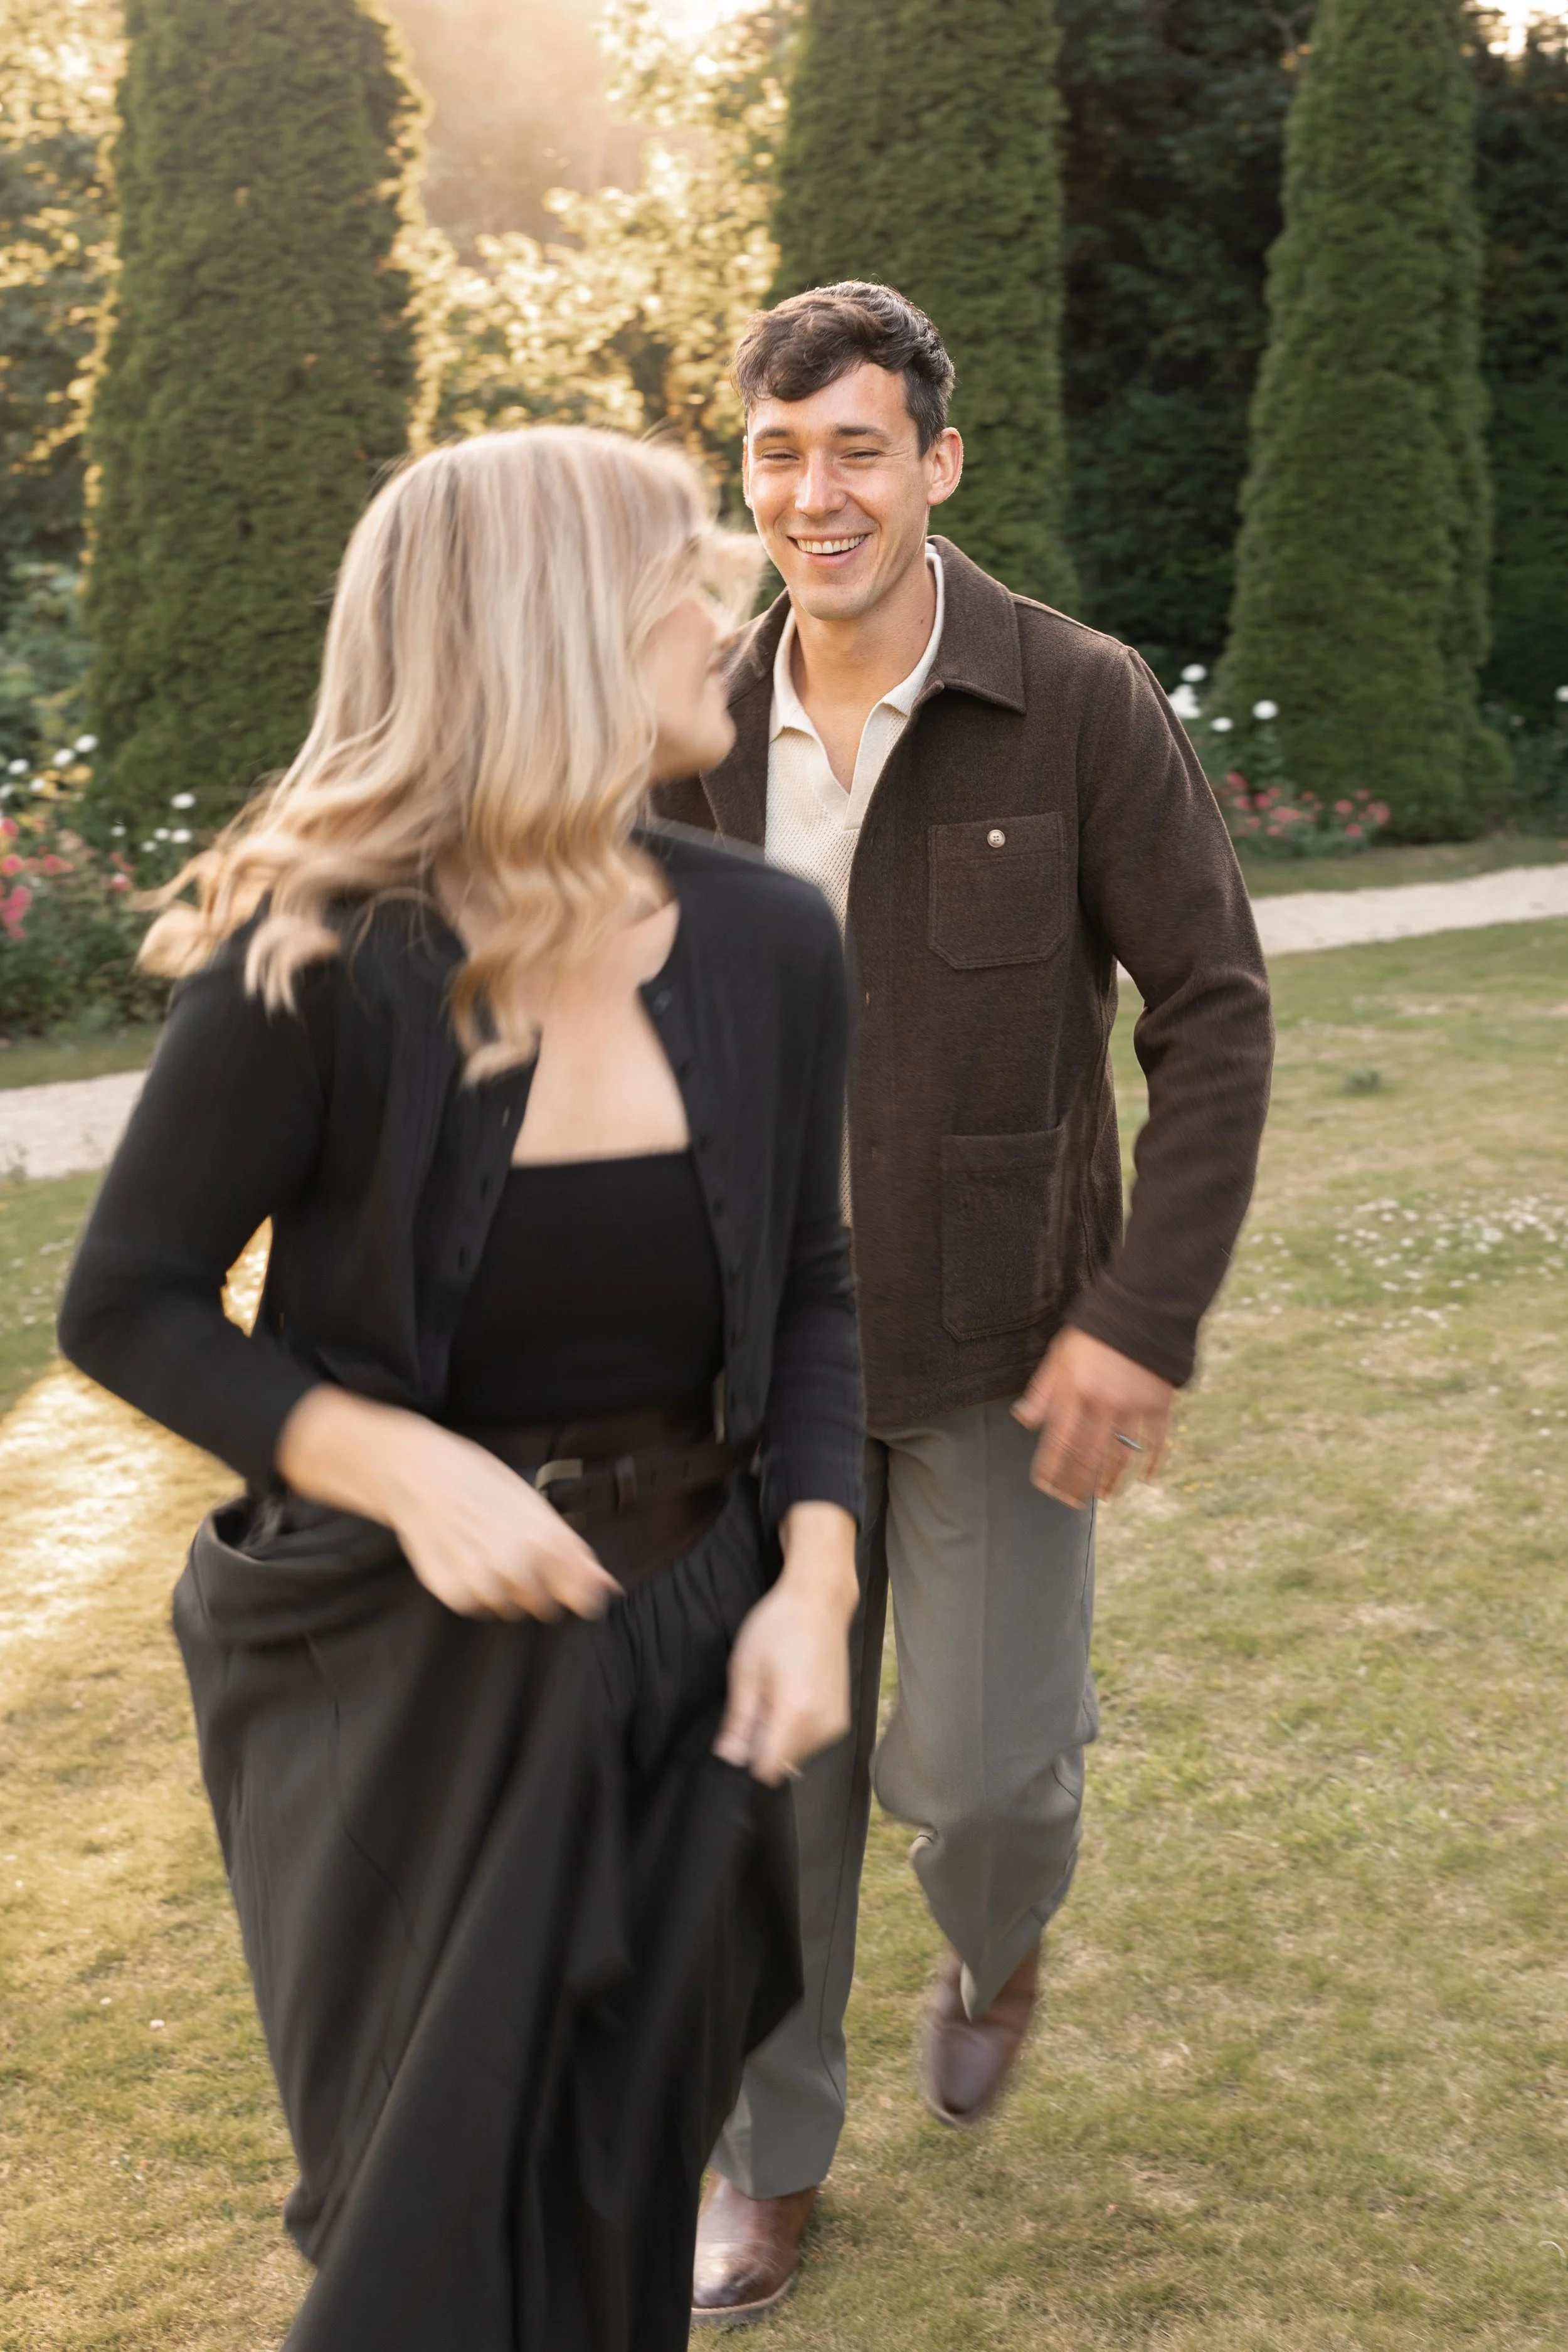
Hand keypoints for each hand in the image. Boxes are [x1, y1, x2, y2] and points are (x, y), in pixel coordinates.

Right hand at [276, 1388, 621, 1620]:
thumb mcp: (535, 1506)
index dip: (583, 1595)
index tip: (578, 1591)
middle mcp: (517, 1565)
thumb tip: (610, 1588)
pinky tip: (465, 1562)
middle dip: (539, 1588)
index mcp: (547, 1539)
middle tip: (517, 1556)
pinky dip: (474, 1592)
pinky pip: (477, 1609)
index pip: (584, 1596)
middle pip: (546, 1607)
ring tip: (487, 1554)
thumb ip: (575, 1553)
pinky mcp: (452, 1592)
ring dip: (506, 1591)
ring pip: (511, 1611)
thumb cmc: (481, 1481)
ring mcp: (482, 1582)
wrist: (418, 1473)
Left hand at [714, 1501, 856, 1784]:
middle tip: (756, 1703)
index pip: (768, 1770)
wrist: (819, 1601)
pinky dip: (796, 1727)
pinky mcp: (841, 1717)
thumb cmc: (778, 1627)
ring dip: (779, 1736)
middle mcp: (822, 1726)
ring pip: (797, 1753)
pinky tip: (790, 1694)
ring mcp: (835, 1722)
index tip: (738, 1739)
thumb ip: (738, 1721)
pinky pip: (811, 1740)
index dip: (747, 1762)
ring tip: (774, 1694)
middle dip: (762, 1745)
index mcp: (796, 1715)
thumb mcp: (745, 1671)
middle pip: (782, 1763)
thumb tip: (729, 1758)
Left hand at [1012, 1327, 1173, 1508]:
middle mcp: (1103, 1404)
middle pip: (1088, 1455)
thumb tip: (1024, 1421)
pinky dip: (1153, 1462)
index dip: (1051, 1468)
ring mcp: (1133, 1406)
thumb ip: (1042, 1391)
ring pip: (1121, 1453)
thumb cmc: (1094, 1333)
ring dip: (1111, 1479)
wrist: (1141, 1308)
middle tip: (1071, 1502)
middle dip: (1078, 1483)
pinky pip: (1157, 1440)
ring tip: (1103, 1495)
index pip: (1059, 1442)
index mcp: (1075, 1392)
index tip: (1045, 1487)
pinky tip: (1146, 1478)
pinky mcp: (1159, 1403)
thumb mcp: (1059, 1356)